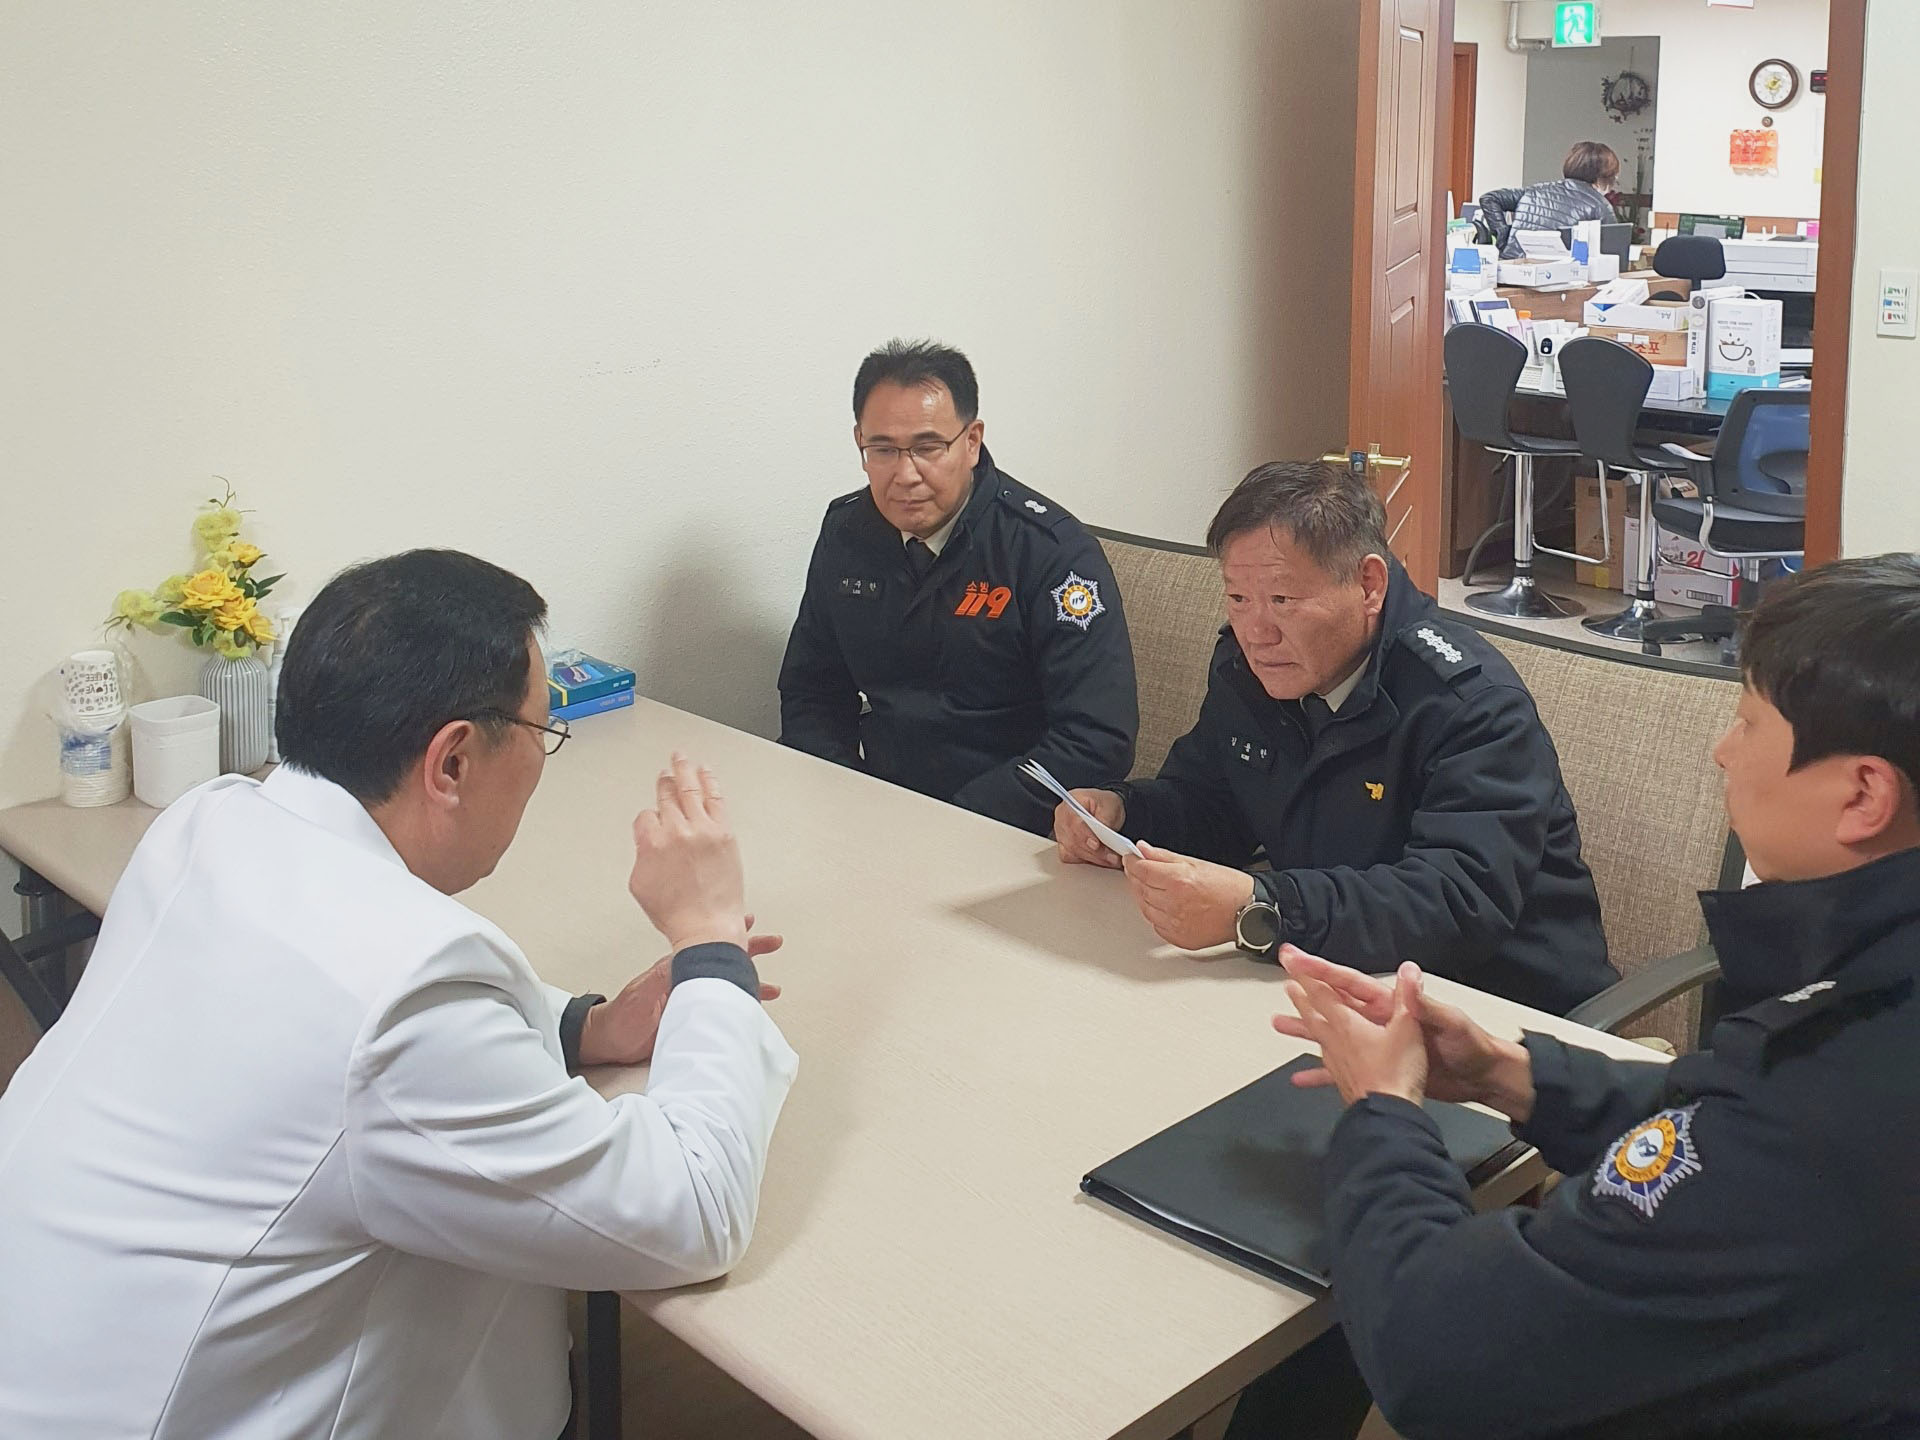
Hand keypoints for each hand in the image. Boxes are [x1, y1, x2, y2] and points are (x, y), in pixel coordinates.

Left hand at [578, 920, 785, 1066]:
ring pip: (728, 987)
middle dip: (750, 951)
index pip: (709, 944)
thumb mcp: (643, 993)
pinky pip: (723, 1009)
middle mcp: (689, 981)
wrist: (610, 1041)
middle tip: (773, 942)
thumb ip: (664, 976)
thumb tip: (686, 958)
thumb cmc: (622, 1016)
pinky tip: (752, 1011)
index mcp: (677, 968)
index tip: (749, 920)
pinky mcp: (693, 1019)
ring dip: (750, 984)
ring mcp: (692, 1000)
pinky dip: (739, 1008)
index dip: (730, 932)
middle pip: (725, 961)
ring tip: (774, 988)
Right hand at [628, 753, 747, 951]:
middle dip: (664, 783)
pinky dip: (709, 782)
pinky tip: (706, 773)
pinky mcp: (723, 833)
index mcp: (650, 842)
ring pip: (689, 789)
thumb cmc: (676, 913)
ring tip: (681, 759)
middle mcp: (675, 831)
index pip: (646, 816)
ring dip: (683, 771)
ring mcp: (701, 830)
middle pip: (666, 797)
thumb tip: (647, 843)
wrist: (706, 925)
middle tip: (665, 774)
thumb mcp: (640, 885)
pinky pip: (715, 798)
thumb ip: (642, 855)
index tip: (654, 820)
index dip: (649, 819)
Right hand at [1053, 789, 1127, 869]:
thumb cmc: (1105, 804)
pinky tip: (1100, 859)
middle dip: (1094, 851)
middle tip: (1112, 856)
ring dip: (1093, 857)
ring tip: (1111, 859)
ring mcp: (1061, 834)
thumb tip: (1105, 834)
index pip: (1073, 823)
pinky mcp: (1065, 846)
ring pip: (1072, 851)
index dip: (1085, 835)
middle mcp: (1061, 820)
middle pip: (1073, 840)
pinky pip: (1071, 858)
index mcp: (1070, 805)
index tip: (1097, 845)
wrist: (1105, 810)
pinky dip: (1086, 860)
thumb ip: (1106, 818)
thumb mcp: (1110, 804)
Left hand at [1120, 842, 1254, 949]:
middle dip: (1138, 878)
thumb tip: (1143, 850)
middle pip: (1140, 889)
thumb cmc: (1229, 887)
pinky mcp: (1178, 938)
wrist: (1248, 912)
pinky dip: (1157, 914)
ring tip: (1160, 888)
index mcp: (1178, 881)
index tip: (1131, 858)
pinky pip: (1156, 924)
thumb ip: (1165, 857)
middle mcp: (1174, 904)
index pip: (1141, 870)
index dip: (1132, 862)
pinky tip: (1167, 905)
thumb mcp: (1197, 863)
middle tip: (1144, 871)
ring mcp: (1175, 924)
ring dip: (1146, 896)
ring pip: (1145, 908)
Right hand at [1271, 946, 1534, 1119]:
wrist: (1481, 1078)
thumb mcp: (1448, 1021)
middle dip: (1306, 993)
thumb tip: (1409, 973)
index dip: (1323, 970)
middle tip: (1282, 980)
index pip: (1350, 983)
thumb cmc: (1469, 1046)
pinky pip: (1341, 1069)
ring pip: (1331, 1035)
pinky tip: (1301, 1077)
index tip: (1297, 959)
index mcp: (1392, 1006)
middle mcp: (1380, 1022)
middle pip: (1333, 1004)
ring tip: (1279, 1024)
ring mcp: (1377, 1045)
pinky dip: (1321, 1072)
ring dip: (1305, 1030)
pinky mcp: (1379, 1069)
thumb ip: (1424, 1002)